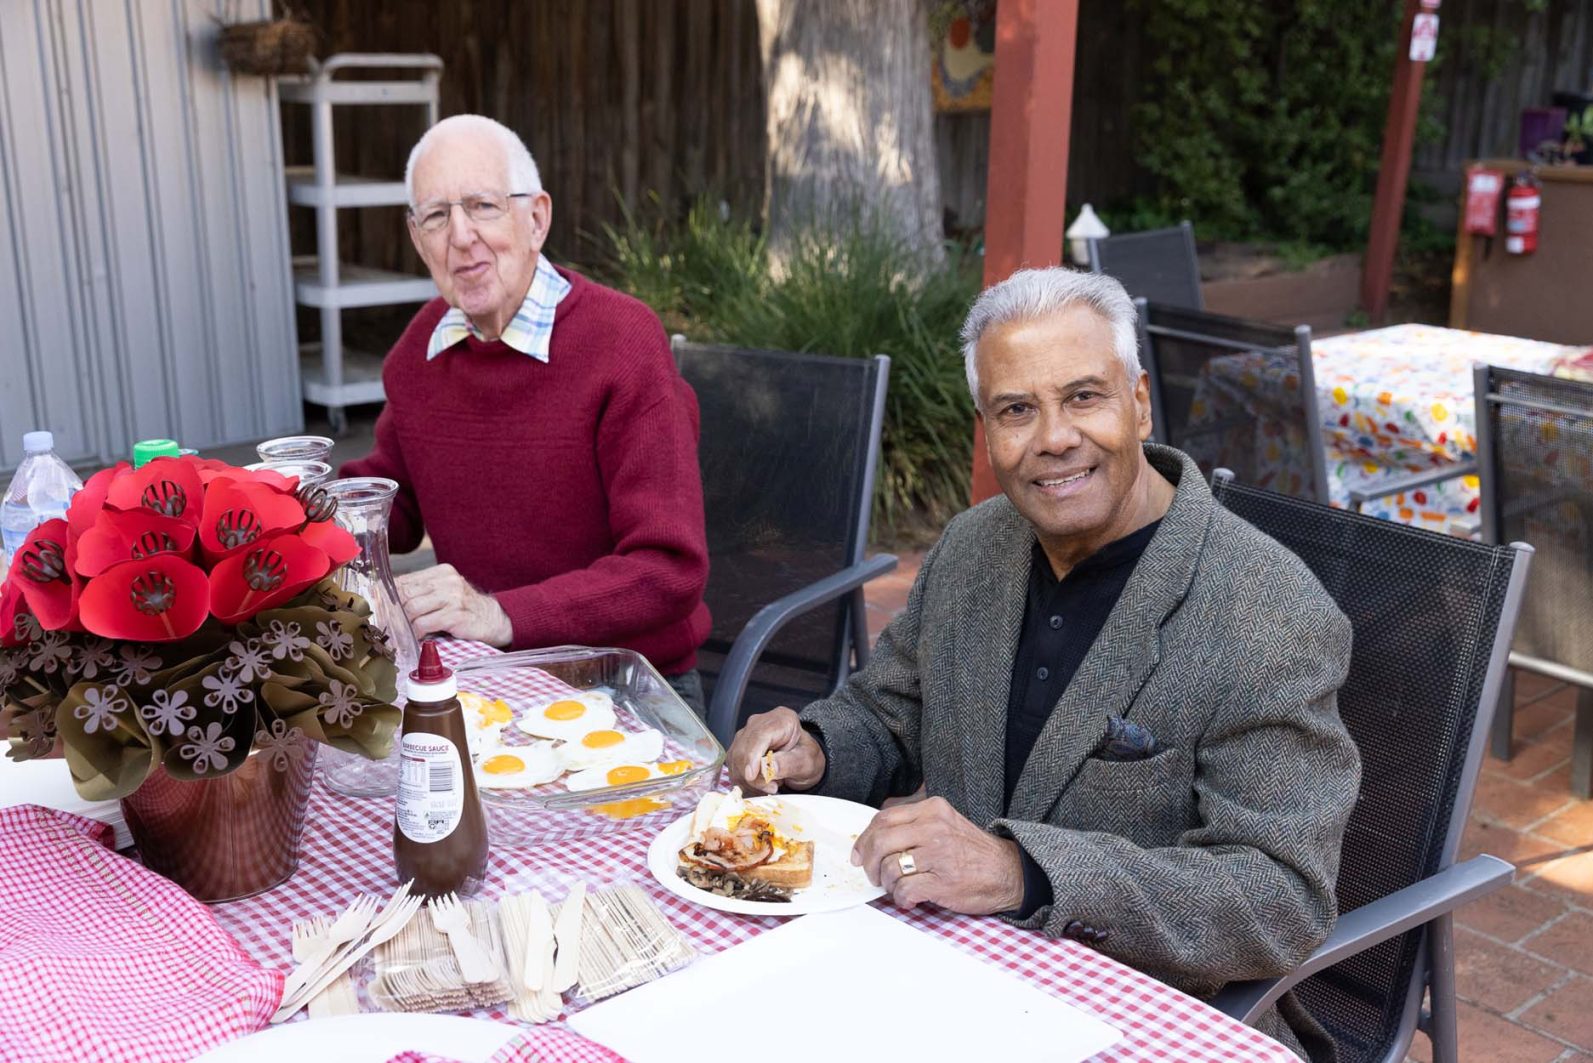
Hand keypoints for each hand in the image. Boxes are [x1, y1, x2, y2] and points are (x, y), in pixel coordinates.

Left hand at [395, 564, 512, 646]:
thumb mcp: (445, 592)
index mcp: (442, 572)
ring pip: (412, 608)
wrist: (494, 620)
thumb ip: (423, 591)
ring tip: (405, 632)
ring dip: (406, 624)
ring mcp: (453, 597)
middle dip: (394, 611)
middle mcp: (447, 581)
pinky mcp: (455, 615)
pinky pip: (424, 624)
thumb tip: (389, 599)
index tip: (379, 608)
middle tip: (388, 624)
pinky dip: (417, 632)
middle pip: (406, 593)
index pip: (405, 580)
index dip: (389, 595)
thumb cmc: (465, 608)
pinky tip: (419, 637)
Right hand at [725, 707, 825, 793]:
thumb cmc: (807, 758)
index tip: (751, 776)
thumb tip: (769, 768)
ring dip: (748, 779)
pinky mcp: (739, 748)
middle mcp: (760, 723)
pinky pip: (734, 766)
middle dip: (752, 774)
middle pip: (744, 748)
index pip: (760, 736)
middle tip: (772, 787)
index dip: (752, 756)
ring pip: (736, 758)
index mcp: (782, 719)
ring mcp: (747, 735)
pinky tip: (760, 786)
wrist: (802, 761)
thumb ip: (789, 763)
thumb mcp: (806, 763)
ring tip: (770, 786)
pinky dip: (744, 781)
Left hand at [851, 796, 1025, 914]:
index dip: (864, 839)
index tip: (858, 854)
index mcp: (932, 810)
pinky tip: (909, 900)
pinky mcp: (943, 881)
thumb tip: (874, 840)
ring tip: (897, 888)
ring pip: (889, 867)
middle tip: (872, 875)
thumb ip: (914, 826)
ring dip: (887, 883)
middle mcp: (934, 828)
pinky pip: (905, 889)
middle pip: (881, 841)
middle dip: (868, 863)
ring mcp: (939, 854)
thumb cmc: (972, 852)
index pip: (883, 819)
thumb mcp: (944, 823)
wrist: (1008, 871)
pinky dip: (901, 898)